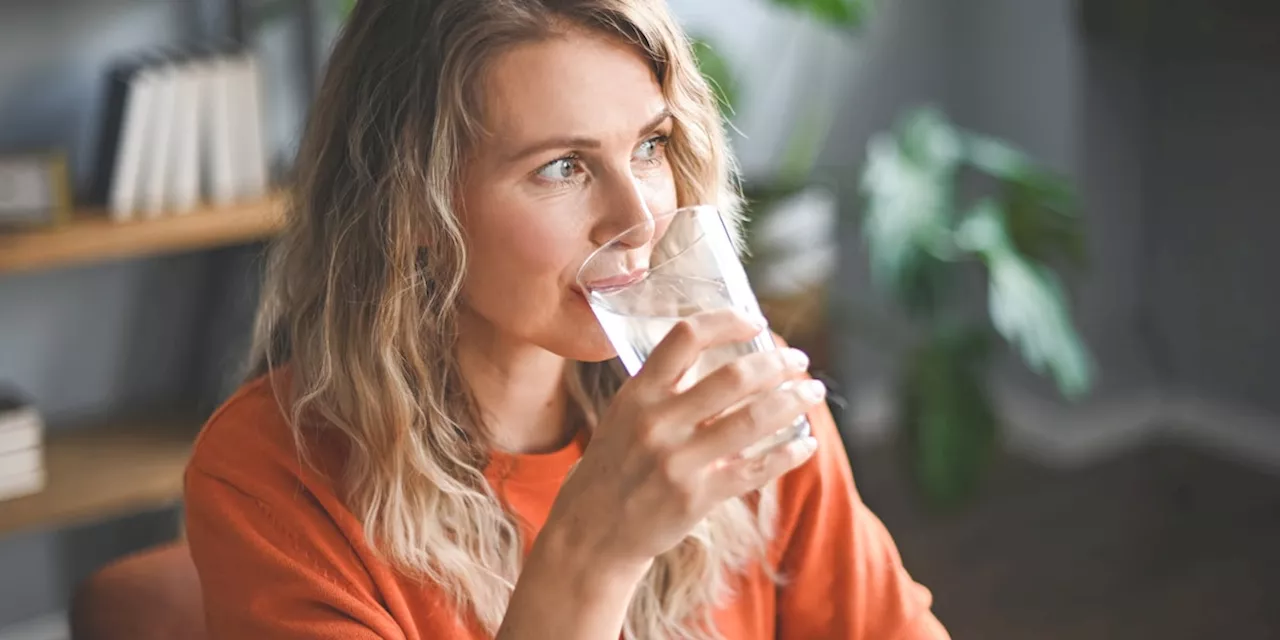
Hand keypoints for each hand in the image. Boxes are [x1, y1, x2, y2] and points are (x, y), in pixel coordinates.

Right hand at [543, 309, 824, 572]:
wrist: (593, 529)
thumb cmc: (617, 464)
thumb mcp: (625, 414)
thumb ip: (666, 386)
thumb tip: (723, 354)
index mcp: (638, 393)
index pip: (686, 337)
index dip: (727, 320)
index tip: (756, 321)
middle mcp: (656, 422)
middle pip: (733, 377)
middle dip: (777, 362)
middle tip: (799, 359)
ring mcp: (676, 462)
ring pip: (753, 420)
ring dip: (793, 401)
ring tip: (812, 392)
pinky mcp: (695, 498)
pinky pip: (755, 470)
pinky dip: (788, 453)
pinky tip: (806, 443)